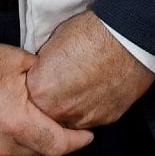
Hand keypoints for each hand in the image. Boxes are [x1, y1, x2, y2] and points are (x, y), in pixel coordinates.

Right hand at [0, 40, 91, 155]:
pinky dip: (9, 152)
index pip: (58, 145)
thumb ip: (45, 79)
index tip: (87, 135)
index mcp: (16, 121)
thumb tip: (65, 88)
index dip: (77, 141)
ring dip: (33, 150)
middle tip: (63, 129)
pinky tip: (11, 135)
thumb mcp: (16, 60)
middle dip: (56, 144)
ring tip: (37, 130)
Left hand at [26, 11, 154, 128]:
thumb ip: (42, 70)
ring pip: (69, 122)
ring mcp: (83, 118)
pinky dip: (92, 108)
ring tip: (81, 87)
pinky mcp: (106, 119)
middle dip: (50, 105)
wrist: (128, 36)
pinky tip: (97, 89)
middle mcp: (59, 111)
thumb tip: (41, 77)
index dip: (34, 90)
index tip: (41, 82)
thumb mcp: (52, 44)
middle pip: (46, 116)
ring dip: (71, 110)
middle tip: (61, 86)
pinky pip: (92, 119)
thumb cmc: (91, 33)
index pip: (26, 100)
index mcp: (39, 91)